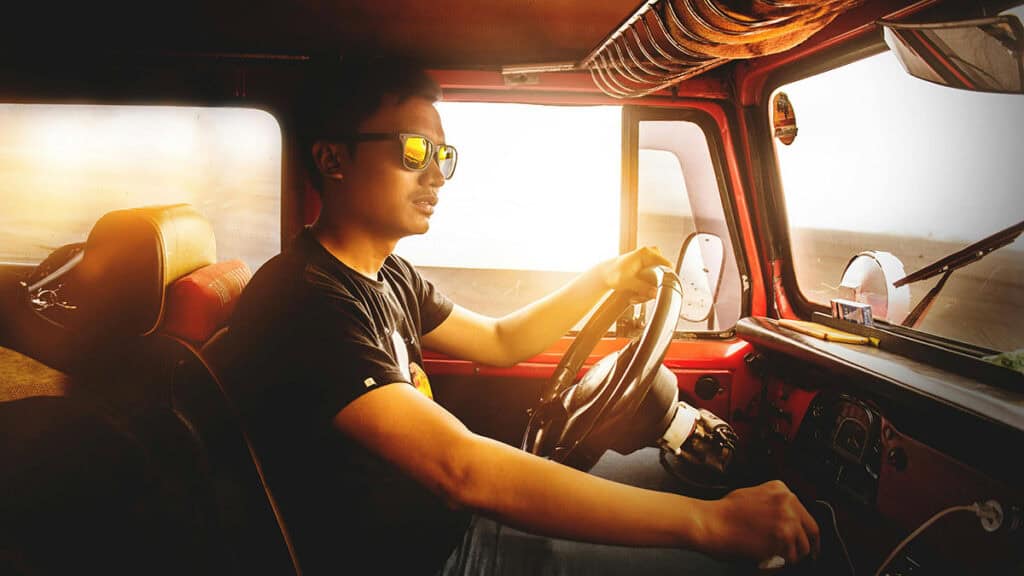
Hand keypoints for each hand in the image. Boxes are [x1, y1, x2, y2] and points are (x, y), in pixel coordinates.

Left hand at [598, 246, 672, 300]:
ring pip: (659, 279)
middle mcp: (650, 254)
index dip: (666, 279)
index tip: (660, 290)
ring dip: (650, 290)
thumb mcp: (627, 282)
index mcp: (646, 253)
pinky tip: (637, 294)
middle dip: (655, 287)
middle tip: (644, 296)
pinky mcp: (648, 266)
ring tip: (637, 296)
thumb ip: (642, 287)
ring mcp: (650, 260)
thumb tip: (655, 293)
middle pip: (663, 274)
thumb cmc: (612, 273)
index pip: (667, 265)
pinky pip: (654, 280)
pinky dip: (647, 289)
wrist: (605, 274)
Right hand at [699, 480, 818, 565]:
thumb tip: (783, 519)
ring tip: (779, 558)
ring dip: (793, 556)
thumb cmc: (724, 512)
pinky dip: (782, 563)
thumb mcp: (752, 495)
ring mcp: (787, 521)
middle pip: (812, 530)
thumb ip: (772, 503)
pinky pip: (790, 558)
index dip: (806, 531)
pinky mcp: (781, 539)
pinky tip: (770, 560)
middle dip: (808, 546)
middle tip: (804, 556)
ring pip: (803, 547)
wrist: (712, 522)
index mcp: (781, 489)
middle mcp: (788, 503)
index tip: (808, 540)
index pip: (805, 513)